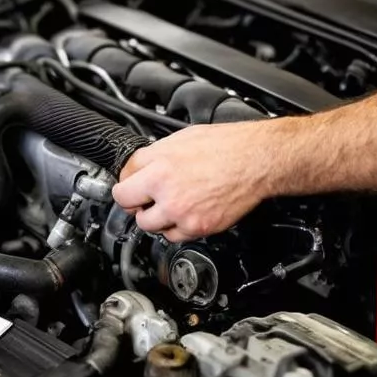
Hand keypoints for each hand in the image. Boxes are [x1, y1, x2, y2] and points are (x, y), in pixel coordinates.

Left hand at [111, 123, 273, 241]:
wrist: (255, 160)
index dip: (124, 186)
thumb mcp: (178, 140)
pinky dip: (176, 227)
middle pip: (131, 211)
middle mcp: (168, 194)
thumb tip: (136, 168)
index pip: (121, 188)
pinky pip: (174, 237)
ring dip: (155, 218)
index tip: (128, 187)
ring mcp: (183, 214)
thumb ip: (152, 157)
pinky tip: (183, 213)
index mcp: (159, 169)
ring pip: (150, 227)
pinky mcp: (199, 227)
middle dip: (137, 203)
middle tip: (146, 197)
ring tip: (168, 204)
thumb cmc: (224, 146)